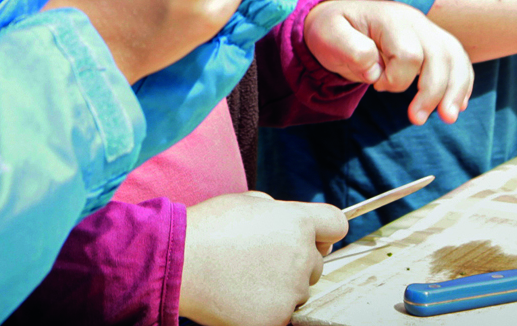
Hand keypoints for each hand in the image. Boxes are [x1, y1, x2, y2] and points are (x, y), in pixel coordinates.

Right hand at [178, 192, 347, 325]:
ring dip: (280, 287)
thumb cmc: (208, 228)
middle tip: (258, 260)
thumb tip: (293, 224)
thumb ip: (279, 212)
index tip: (312, 238)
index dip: (324, 232)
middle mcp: (301, 255)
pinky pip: (283, 314)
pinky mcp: (277, 318)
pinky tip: (240, 296)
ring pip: (299, 291)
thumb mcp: (247, 202)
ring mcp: (291, 290)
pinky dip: (265, 309)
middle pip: (315, 263)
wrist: (179, 263)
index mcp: (297, 222)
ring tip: (243, 277)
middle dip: (294, 262)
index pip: (337, 225)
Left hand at [303, 0, 472, 124]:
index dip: (395, 79)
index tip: (375, 84)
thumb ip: (349, 49)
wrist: (341, 21)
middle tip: (415, 120)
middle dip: (432, 92)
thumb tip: (374, 70)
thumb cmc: (334, 31)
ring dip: (455, 90)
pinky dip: (462, 82)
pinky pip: (458, 60)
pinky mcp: (433, 42)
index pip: (408, 54)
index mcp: (389, 19)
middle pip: (439, 56)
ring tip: (448, 117)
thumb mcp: (327, 36)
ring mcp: (427, 30)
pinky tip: (458, 104)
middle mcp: (414, 21)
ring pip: (455, 58)